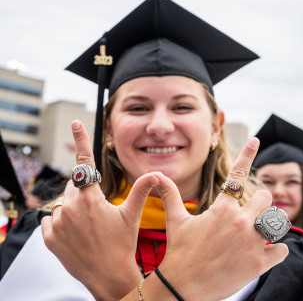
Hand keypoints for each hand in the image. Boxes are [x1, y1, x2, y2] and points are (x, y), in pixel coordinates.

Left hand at [41, 120, 158, 299]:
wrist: (107, 276)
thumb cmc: (122, 244)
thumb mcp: (132, 215)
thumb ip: (142, 189)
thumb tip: (156, 173)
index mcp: (90, 198)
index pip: (85, 163)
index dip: (82, 140)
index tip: (76, 123)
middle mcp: (69, 207)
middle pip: (75, 186)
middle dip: (85, 191)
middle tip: (98, 210)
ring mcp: (56, 223)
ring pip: (63, 202)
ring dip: (74, 206)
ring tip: (89, 225)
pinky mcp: (49, 237)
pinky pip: (51, 219)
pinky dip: (62, 221)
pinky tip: (76, 233)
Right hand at [138, 137, 288, 300]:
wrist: (182, 287)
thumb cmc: (178, 251)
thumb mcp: (175, 220)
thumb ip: (169, 194)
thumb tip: (156, 175)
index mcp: (221, 209)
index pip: (236, 175)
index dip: (247, 154)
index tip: (255, 139)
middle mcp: (239, 222)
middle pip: (266, 197)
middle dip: (259, 201)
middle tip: (249, 211)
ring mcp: (251, 243)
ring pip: (278, 221)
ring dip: (270, 223)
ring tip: (257, 230)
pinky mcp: (259, 264)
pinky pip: (281, 249)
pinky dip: (275, 249)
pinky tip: (263, 251)